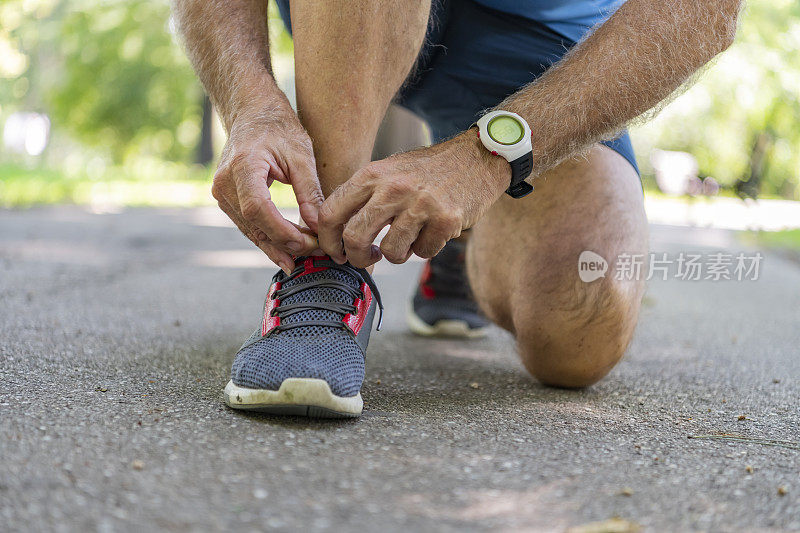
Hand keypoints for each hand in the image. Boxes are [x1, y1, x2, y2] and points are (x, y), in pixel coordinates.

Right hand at [212, 107, 324, 272]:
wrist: (252, 113)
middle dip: (284, 244)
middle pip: (253, 225)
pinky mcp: (226, 199)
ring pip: (250, 230)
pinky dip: (268, 237)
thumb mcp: (301, 156)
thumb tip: (319, 228)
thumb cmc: (278, 128)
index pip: (258, 209)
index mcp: (243, 166)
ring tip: (304, 256)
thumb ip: (310, 193)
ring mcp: (221, 192)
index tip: (308, 242)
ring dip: (277, 246)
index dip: (282, 231)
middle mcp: (224, 182)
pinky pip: (248, 225)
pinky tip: (288, 249)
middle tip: (314, 252)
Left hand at [317, 131, 512, 267]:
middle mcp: (393, 188)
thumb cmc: (427, 171)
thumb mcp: (388, 171)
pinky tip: (432, 231)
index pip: (331, 212)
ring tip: (409, 237)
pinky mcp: (445, 219)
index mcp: (372, 175)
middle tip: (368, 258)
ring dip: (398, 254)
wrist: (476, 158)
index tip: (337, 252)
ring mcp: (420, 204)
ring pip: (391, 252)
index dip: (328, 240)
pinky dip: (425, 249)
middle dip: (358, 257)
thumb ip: (362, 198)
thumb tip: (335, 235)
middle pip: (355, 238)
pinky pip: (423, 253)